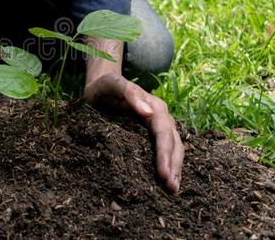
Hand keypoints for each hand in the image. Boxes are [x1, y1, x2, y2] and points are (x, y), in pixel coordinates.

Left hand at [84, 73, 183, 193]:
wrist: (99, 87)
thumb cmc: (105, 86)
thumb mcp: (113, 84)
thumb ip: (130, 94)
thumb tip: (149, 113)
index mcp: (155, 106)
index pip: (164, 133)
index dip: (165, 154)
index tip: (163, 174)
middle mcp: (160, 117)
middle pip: (173, 144)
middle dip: (173, 166)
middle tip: (171, 189)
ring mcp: (157, 127)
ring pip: (173, 149)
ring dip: (175, 169)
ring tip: (173, 190)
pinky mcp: (149, 135)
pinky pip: (164, 151)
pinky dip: (168, 166)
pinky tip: (167, 182)